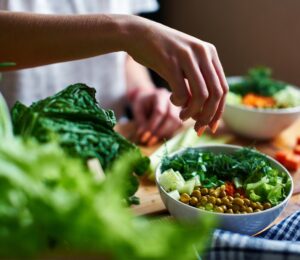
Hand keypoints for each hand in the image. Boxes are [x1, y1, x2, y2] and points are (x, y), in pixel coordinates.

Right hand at [122, 16, 227, 133]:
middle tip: (197, 128)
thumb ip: (196, 84)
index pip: (223, 88)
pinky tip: (172, 100)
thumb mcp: (185, 65)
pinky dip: (178, 103)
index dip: (219, 111)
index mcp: (209, 53)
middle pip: (216, 94)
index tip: (211, 126)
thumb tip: (204, 114)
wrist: (138, 34)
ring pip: (201, 95)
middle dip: (208, 116)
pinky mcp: (170, 61)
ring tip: (183, 116)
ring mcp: (187, 56)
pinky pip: (181, 92)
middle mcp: (202, 53)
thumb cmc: (161, 54)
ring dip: (193, 113)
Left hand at [129, 87, 181, 145]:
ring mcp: (178, 107)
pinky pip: (178, 126)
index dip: (152, 125)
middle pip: (171, 117)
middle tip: (149, 141)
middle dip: (160, 132)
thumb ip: (140, 122)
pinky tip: (159, 137)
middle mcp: (172, 100)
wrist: (149, 98)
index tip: (144, 137)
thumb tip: (143, 136)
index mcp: (160, 95)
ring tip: (153, 140)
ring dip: (165, 134)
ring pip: (177, 123)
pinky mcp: (181, 115)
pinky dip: (169, 133)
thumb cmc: (142, 104)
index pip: (159, 111)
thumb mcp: (138, 110)